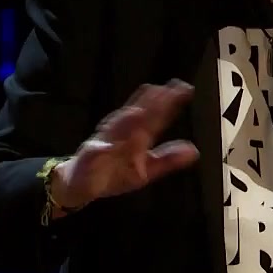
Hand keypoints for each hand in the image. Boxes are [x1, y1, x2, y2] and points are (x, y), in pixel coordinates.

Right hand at [51, 80, 199, 209]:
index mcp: (135, 137)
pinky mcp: (88, 160)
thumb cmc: (114, 173)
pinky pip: (93, 155)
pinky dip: (99, 150)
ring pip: (115, 131)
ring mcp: (103, 145)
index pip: (154, 118)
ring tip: (137, 111)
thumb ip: (168, 159)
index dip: (168, 104)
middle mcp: (120, 135)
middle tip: (163, 90)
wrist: (79, 183)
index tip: (183, 89)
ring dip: (124, 121)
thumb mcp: (146, 170)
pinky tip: (105, 147)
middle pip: (136, 117)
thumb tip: (193, 150)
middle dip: (148, 104)